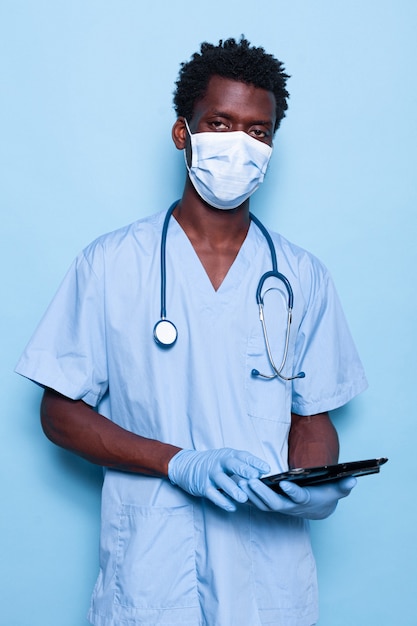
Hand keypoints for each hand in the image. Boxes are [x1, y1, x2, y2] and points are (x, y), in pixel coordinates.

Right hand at [168, 448, 269, 511]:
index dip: (254, 462)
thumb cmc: (214, 464)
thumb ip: (243, 465)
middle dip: (244, 470)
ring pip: (222, 480)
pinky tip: (231, 507)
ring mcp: (210, 474)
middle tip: (255, 477)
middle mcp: (218, 462)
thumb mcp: (227, 459)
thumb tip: (262, 474)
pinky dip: (222, 501)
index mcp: (227, 455)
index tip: (267, 469)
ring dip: (233, 489)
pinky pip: (212, 494)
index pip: (242, 456)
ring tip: (243, 498)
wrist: (187, 465)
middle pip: (231, 464)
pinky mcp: (202, 486)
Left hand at [238, 476, 356, 518]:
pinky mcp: (271, 505)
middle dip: (262, 492)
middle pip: (274, 502)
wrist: (318, 508)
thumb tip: (354, 478)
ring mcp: (280, 507)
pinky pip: (256, 503)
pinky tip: (235, 486)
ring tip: (240, 480)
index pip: (298, 497)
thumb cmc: (326, 495)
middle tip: (251, 480)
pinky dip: (246, 496)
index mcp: (305, 500)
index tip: (284, 483)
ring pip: (262, 504)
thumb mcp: (336, 490)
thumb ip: (343, 485)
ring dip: (251, 494)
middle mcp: (290, 506)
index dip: (292, 491)